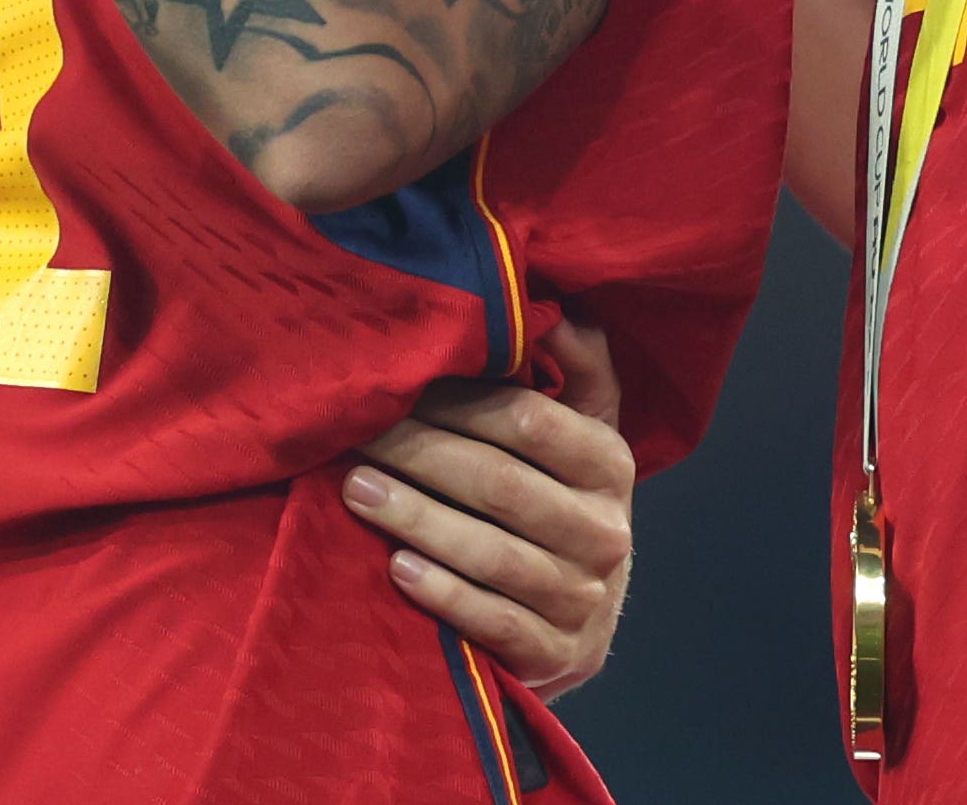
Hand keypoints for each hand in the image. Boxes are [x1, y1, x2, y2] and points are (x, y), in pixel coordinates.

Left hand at [341, 325, 633, 701]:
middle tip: (355, 436)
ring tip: (355, 490)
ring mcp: (586, 600)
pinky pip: (493, 620)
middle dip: (420, 456)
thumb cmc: (559, 500)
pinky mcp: (559, 656)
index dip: (458, 403)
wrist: (580, 615)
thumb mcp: (581, 430)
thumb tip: (554, 309)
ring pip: (492, 554)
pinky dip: (442, 593)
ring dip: (416, 519)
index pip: (531, 421)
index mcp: (611, 465)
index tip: (395, 386)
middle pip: (501, 485)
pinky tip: (395, 566)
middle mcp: (608, 533)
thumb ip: (576, 366)